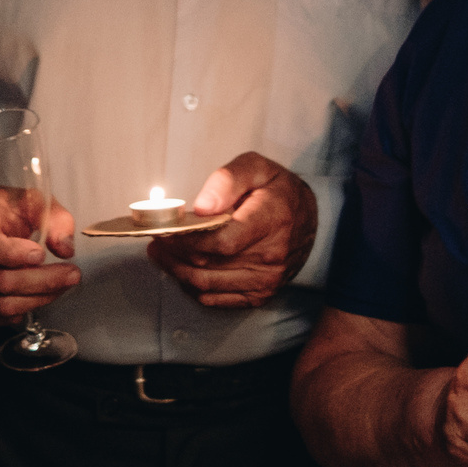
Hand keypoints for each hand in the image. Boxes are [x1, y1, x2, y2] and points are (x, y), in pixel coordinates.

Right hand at [0, 187, 78, 326]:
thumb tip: (65, 248)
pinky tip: (38, 294)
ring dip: (39, 298)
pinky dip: (24, 309)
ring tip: (60, 285)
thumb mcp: (27, 200)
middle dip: (43, 281)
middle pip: (1, 282)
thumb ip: (52, 218)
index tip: (40, 253)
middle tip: (71, 274)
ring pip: (2, 306)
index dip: (13, 254)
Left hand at [149, 152, 315, 308]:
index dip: (186, 240)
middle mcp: (271, 256)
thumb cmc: (278, 191)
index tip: (164, 230)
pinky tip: (181, 269)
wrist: (312, 221)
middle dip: (173, 254)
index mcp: (271, 220)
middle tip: (155, 240)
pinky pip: (214, 298)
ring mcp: (266, 280)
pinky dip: (191, 286)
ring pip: (206, 284)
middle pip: (208, 265)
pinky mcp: (259, 295)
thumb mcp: (256, 168)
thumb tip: (202, 207)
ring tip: (160, 253)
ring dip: (176, 271)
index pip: (221, 242)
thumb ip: (227, 180)